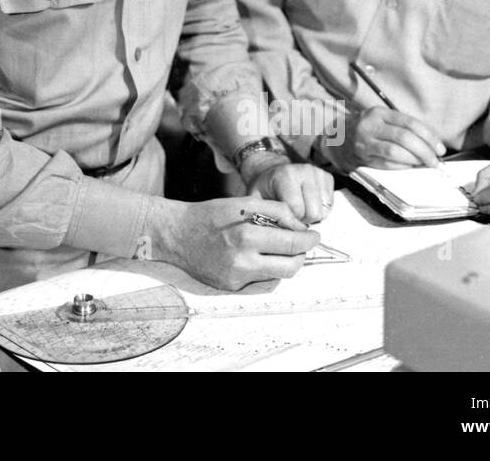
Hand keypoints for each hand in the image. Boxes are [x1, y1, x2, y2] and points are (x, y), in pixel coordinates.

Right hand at [150, 197, 319, 290]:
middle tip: (302, 244)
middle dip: (301, 254)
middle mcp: (242, 261)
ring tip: (280, 249)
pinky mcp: (232, 286)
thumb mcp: (241, 203)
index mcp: (246, 235)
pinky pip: (260, 279)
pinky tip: (254, 255)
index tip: (313, 235)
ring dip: (286, 262)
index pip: (292, 243)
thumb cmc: (208, 215)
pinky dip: (264, 267)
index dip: (308, 239)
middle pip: (291, 266)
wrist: (176, 235)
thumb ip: (274, 211)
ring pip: (278, 275)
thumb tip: (299, 227)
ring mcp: (237, 277)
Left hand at [245, 157, 334, 223]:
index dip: (290, 221)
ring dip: (312, 216)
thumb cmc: (264, 189)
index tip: (283, 220)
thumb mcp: (256, 200)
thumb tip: (273, 238)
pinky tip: (307, 204)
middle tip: (292, 217)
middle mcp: (304, 170)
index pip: (297, 209)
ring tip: (299, 210)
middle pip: (314, 212)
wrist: (271, 172)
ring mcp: (317, 173)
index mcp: (285, 175)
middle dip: (303, 220)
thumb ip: (264, 215)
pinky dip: (320, 209)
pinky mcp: (327, 177)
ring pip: (324, 210)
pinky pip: (330, 204)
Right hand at [326, 106, 445, 172]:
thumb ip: (403, 127)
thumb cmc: (366, 128)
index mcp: (378, 113)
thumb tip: (431, 143)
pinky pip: (387, 164)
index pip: (409, 123)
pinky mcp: (362, 157)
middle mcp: (370, 126)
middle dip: (425, 151)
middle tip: (435, 160)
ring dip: (414, 160)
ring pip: (395, 152)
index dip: (428, 136)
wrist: (336, 138)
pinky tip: (410, 166)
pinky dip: (403, 166)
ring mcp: (364, 142)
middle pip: (404, 138)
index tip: (440, 148)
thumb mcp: (381, 119)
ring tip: (424, 164)